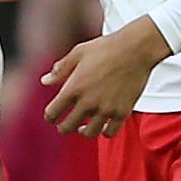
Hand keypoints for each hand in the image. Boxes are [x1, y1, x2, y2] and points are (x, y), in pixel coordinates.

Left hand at [42, 16, 171, 137]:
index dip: (50, 116)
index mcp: (73, 88)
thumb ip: (60, 69)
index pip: (52, 113)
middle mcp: (88, 102)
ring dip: (84, 131)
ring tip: (84, 127)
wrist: (135, 49)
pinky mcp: (122, 112)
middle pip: (67, 127)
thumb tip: (45, 81)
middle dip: (64, 127)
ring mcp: (105, 109)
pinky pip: (110, 132)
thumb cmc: (106, 47)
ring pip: (89, 133)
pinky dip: (104, 132)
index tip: (53, 115)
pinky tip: (103, 126)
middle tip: (66, 125)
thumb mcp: (78, 53)